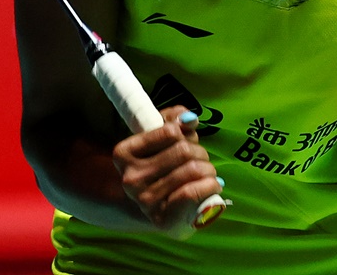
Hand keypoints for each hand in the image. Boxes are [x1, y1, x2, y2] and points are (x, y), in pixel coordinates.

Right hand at [112, 105, 223, 236]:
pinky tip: (213, 185)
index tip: (186, 141)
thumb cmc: (160, 165)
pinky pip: (192, 193)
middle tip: (201, 160)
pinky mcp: (161, 218)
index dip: (185, 133)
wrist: (155, 207)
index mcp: (124, 153)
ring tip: (208, 173)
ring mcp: (144, 200)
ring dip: (209, 169)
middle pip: (184, 151)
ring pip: (192, 170)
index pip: (170, 131)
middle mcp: (130, 178)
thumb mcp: (161, 136)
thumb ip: (174, 119)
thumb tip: (190, 119)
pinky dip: (210, 186)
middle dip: (200, 152)